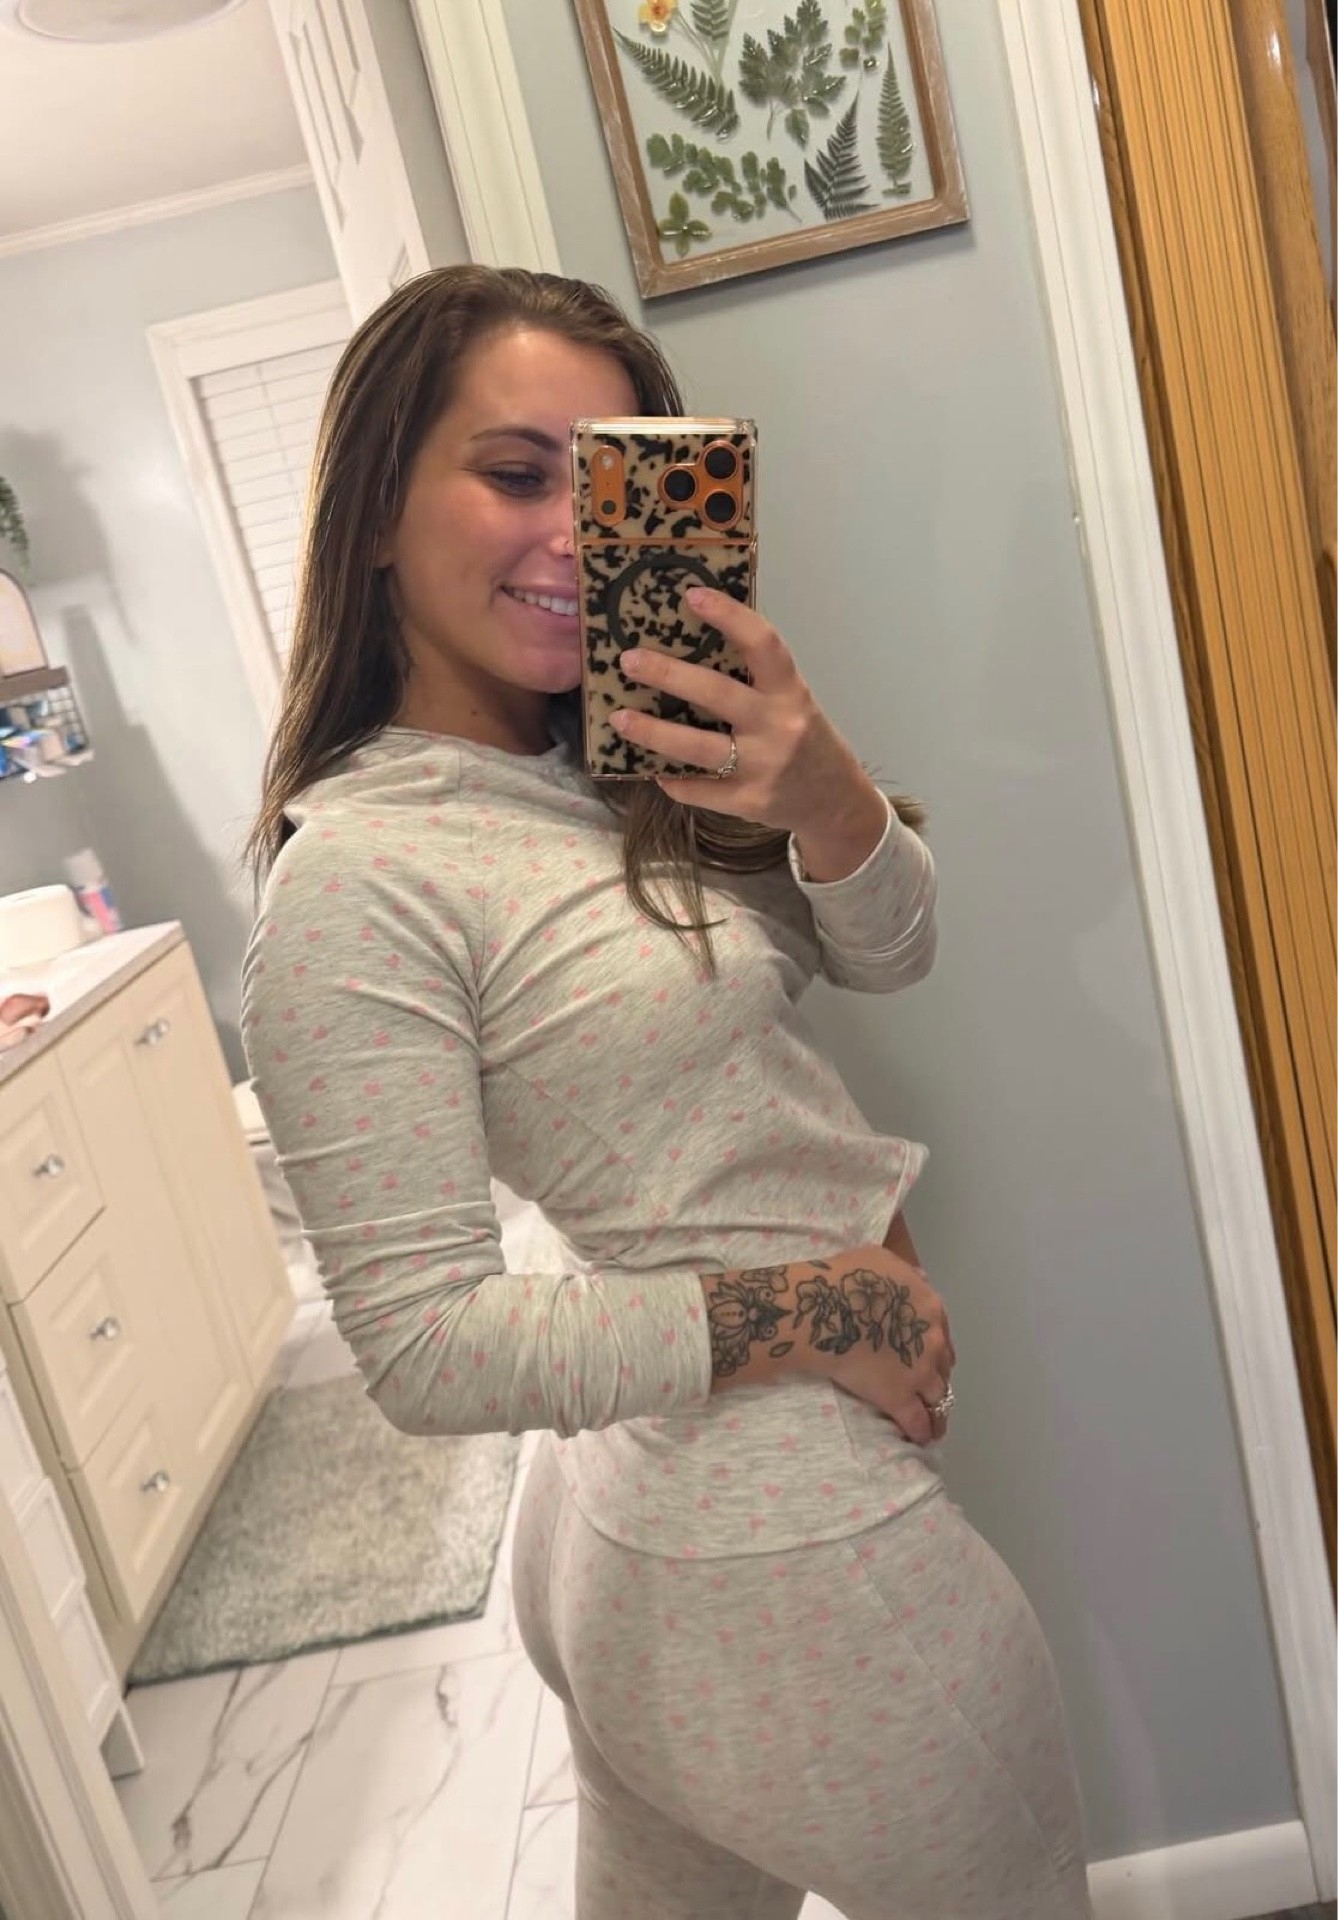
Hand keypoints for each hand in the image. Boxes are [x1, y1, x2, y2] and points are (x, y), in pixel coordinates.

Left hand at [610, 586, 883, 843]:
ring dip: (653, 732)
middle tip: (629, 660)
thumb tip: (690, 641)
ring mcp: (762, 768)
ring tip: (619, 718)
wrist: (833, 801)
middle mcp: (778, 726)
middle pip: (717, 694)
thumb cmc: (803, 738)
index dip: (729, 616)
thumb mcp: (791, 701)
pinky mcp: (747, 802)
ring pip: (698, 748)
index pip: (763, 645)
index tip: (691, 595)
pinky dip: (672, 779)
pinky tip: (652, 768)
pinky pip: (698, 789)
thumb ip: (754, 678)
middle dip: (668, 674)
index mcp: (790, 692)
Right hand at [797, 1242, 954, 1445]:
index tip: (926, 1355)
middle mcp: (933, 1343)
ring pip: (939, 1397)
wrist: (827, 1309)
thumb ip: (906, 1274)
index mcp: (931, 1308)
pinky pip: (917, 1421)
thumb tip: (918, 1281)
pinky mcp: (899, 1397)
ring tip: (936, 1422)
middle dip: (937, 1375)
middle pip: (944, 1366)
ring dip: (938, 1409)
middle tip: (927, 1386)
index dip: (933, 1345)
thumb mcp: (882, 1260)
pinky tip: (921, 1438)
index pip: (942, 1333)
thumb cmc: (848, 1277)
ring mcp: (919, 1373)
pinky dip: (922, 1431)